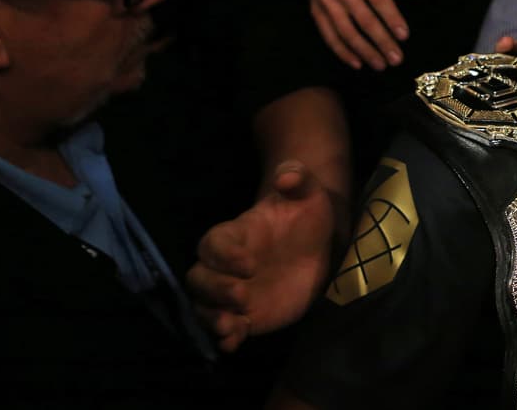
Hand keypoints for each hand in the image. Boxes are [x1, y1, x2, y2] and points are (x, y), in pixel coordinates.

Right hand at [186, 162, 335, 352]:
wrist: (317, 245)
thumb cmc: (305, 214)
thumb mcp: (307, 191)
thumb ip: (297, 177)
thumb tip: (287, 175)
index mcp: (235, 234)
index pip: (212, 243)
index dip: (224, 255)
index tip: (248, 263)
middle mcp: (226, 266)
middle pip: (198, 278)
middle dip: (215, 289)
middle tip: (242, 294)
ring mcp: (233, 292)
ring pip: (204, 307)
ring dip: (213, 318)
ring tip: (231, 326)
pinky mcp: (247, 315)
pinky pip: (226, 329)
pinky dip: (226, 338)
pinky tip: (235, 342)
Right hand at [302, 0, 417, 69]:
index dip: (391, 17)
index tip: (404, 36)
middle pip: (364, 19)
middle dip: (381, 41)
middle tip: (396, 60)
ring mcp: (327, 3)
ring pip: (346, 32)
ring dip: (364, 51)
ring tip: (381, 66)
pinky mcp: (316, 13)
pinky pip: (329, 36)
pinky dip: (342, 52)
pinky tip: (357, 64)